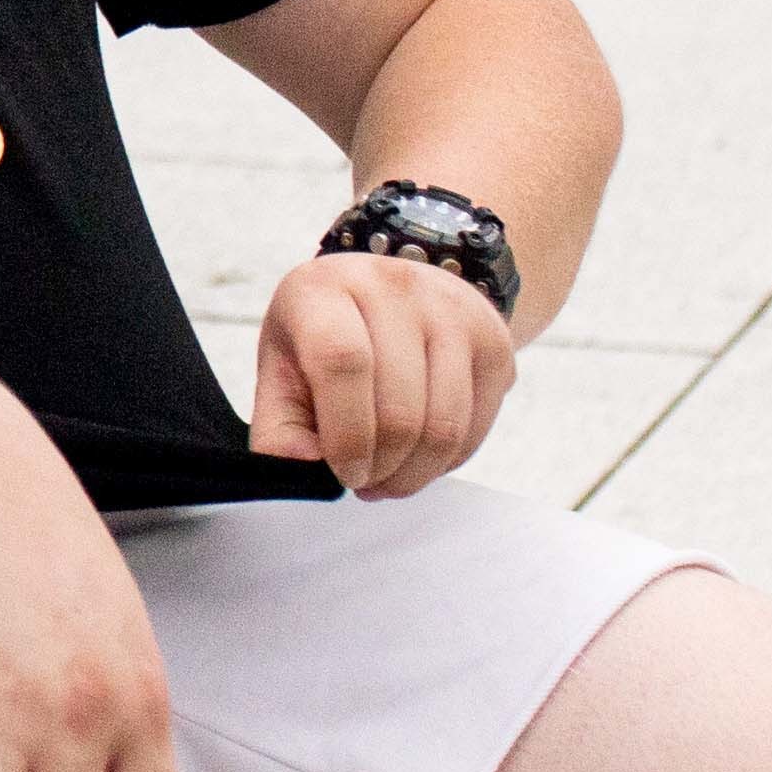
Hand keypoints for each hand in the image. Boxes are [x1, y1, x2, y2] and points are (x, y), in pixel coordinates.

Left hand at [249, 250, 512, 497]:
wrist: (389, 293)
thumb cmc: (326, 336)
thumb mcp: (281, 369)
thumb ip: (277, 427)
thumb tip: (304, 466)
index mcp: (325, 289)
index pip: (343, 363)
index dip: (346, 434)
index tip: (344, 472)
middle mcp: (395, 288)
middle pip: (400, 409)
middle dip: (382, 468)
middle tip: (364, 483)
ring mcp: (453, 311)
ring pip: (445, 425)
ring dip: (415, 473)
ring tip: (389, 477)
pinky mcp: (494, 341)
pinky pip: (476, 427)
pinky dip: (447, 461)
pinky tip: (419, 456)